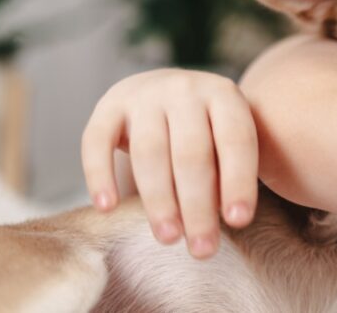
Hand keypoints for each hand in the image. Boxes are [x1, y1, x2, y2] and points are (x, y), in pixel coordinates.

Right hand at [81, 68, 257, 258]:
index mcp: (224, 94)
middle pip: (192, 152)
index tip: (239, 222)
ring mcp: (145, 94)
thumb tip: (225, 220)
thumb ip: (228, 170)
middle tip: (203, 248)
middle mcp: (185, 89)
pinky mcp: (108, 105)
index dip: (238, 182)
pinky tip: (109, 207)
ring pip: (149, 151)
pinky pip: (98, 142)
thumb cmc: (206, 127)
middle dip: (198, 205)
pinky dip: (101, 175)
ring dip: (159, 200)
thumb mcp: (226, 137)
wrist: (165, 87)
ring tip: (169, 237)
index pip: (236, 140)